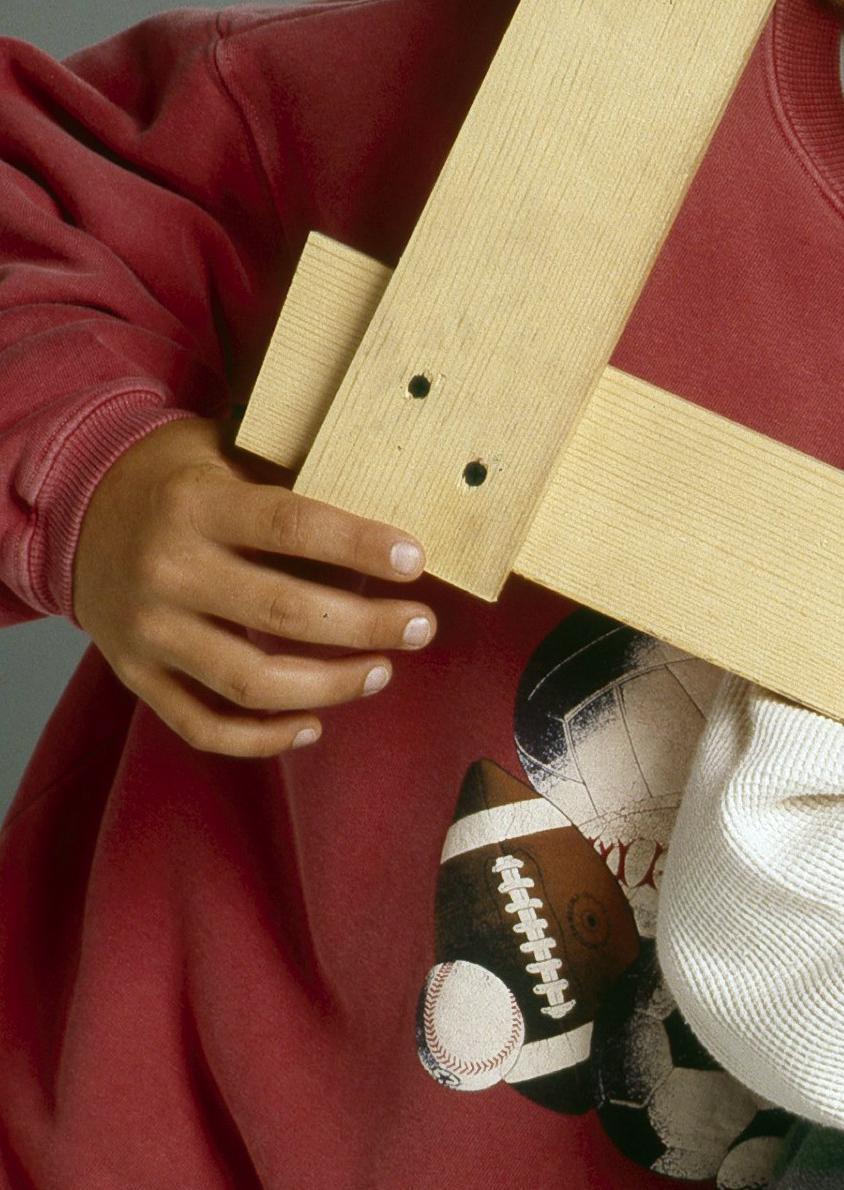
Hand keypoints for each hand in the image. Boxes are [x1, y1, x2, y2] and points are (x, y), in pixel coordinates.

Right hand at [71, 414, 434, 756]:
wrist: (75, 509)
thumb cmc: (177, 478)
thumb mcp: (225, 451)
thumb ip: (290, 478)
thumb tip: (385, 506)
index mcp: (196, 505)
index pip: (290, 526)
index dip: (358, 546)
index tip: (415, 561)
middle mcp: (167, 570)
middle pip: (282, 612)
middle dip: (366, 625)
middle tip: (421, 626)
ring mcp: (147, 630)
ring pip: (249, 681)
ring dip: (329, 686)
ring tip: (381, 671)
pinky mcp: (134, 674)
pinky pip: (200, 724)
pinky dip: (260, 739)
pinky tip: (312, 726)